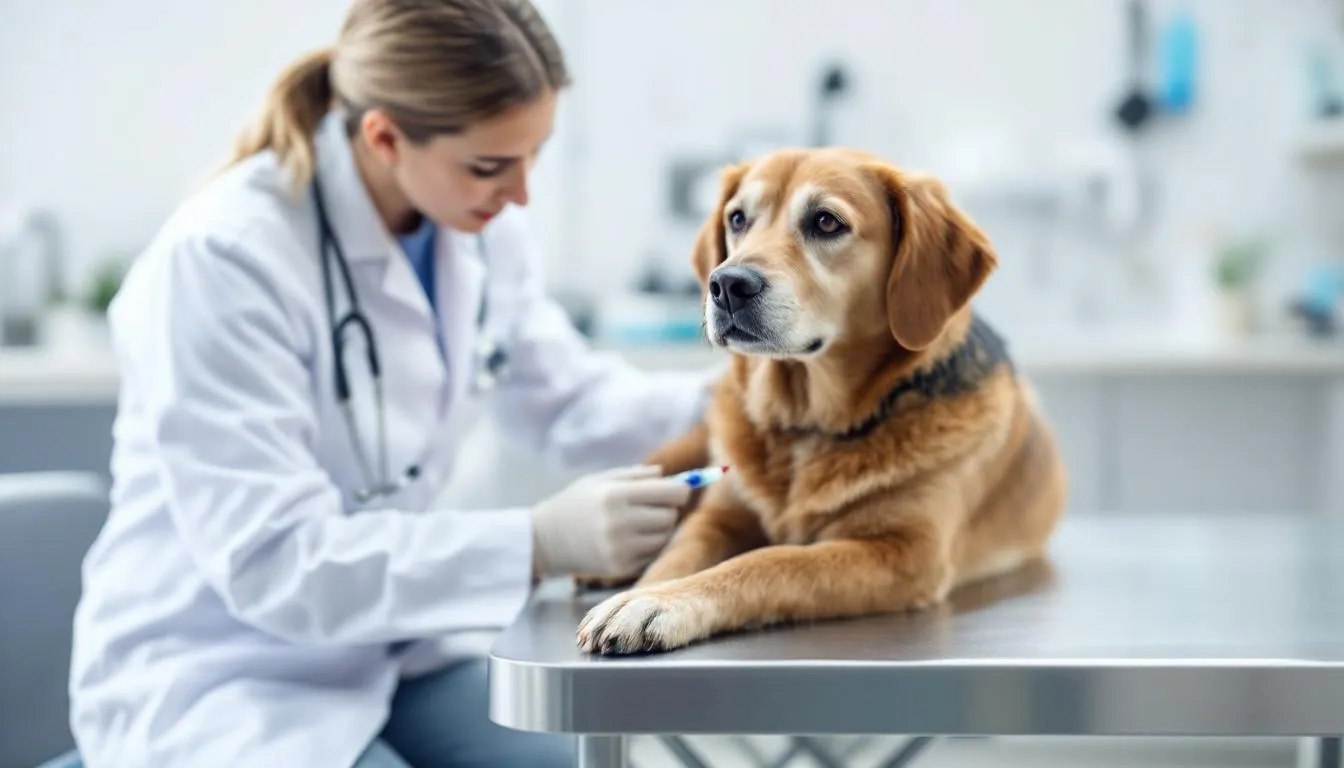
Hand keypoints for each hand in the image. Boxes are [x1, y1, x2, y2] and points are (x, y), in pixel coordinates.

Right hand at [530, 465, 690, 578]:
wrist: (543, 541)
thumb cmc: (573, 504)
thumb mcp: (598, 480)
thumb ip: (635, 475)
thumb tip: (669, 476)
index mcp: (615, 495)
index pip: (670, 492)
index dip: (681, 490)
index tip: (680, 490)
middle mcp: (620, 522)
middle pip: (670, 516)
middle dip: (667, 509)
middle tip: (652, 507)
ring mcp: (620, 548)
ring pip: (664, 537)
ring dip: (659, 529)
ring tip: (639, 523)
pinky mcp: (619, 568)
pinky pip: (652, 554)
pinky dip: (648, 546)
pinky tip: (629, 540)